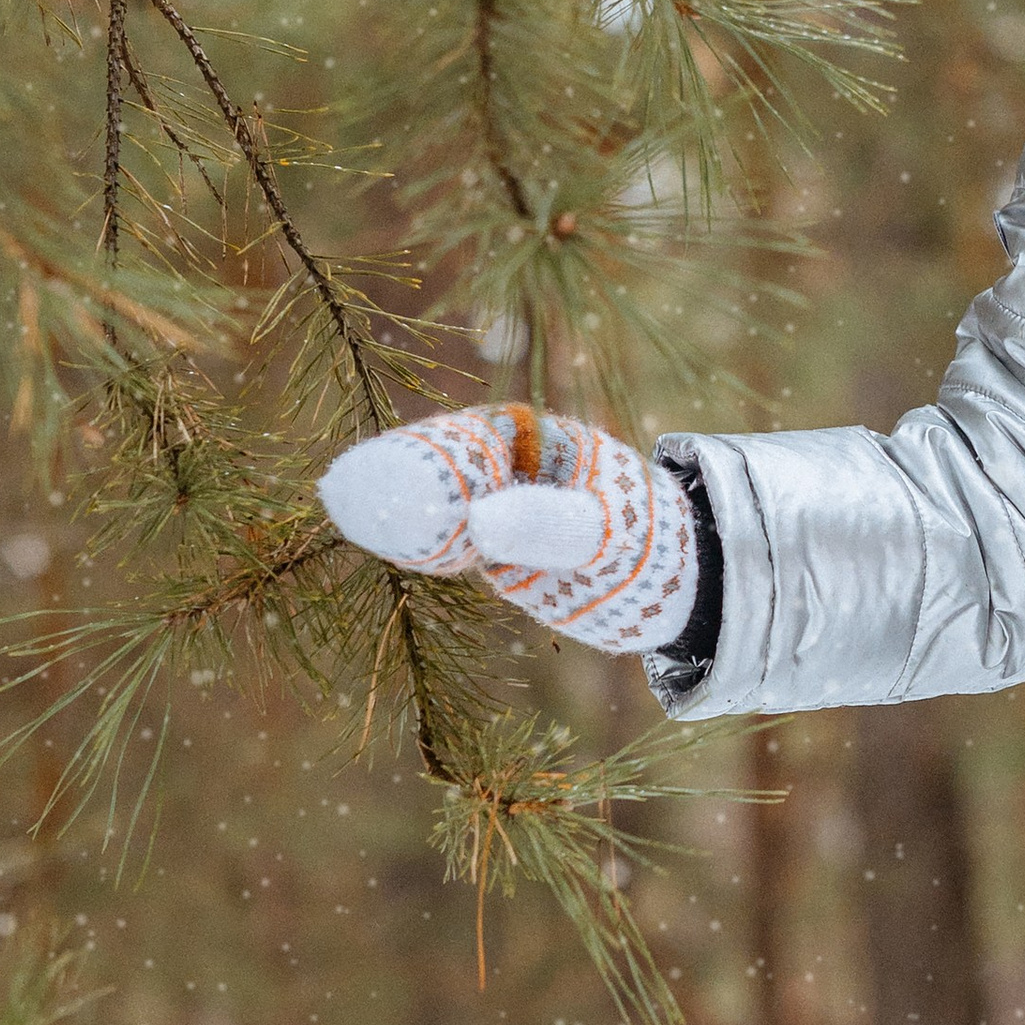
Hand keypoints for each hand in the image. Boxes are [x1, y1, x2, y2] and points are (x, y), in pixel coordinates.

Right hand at [316, 405, 699, 655]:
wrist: (678, 585)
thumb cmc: (650, 545)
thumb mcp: (605, 535)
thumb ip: (547, 526)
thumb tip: (480, 519)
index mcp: (543, 441)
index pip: (470, 438)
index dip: (425, 455)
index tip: (384, 475)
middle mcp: (516, 467)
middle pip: (443, 466)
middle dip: (397, 478)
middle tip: (345, 494)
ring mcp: (503, 505)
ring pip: (439, 503)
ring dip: (399, 509)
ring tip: (351, 512)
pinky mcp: (498, 546)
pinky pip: (448, 538)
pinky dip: (418, 541)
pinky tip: (387, 543)